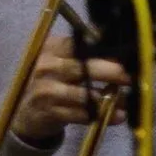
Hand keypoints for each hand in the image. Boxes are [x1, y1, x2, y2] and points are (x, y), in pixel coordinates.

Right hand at [12, 34, 129, 146]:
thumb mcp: (62, 61)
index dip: (104, 50)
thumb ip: (86, 52)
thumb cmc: (52, 82)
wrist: (27, 112)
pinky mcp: (50, 112)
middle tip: (128, 77)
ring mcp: (45, 91)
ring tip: (125, 101)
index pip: (78, 44)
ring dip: (109, 99)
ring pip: (83, 94)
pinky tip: (117, 116)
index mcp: (50, 49)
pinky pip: (81, 115)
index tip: (125, 55)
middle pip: (82, 67)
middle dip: (109, 72)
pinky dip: (102, 115)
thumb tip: (114, 40)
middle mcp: (45, 67)